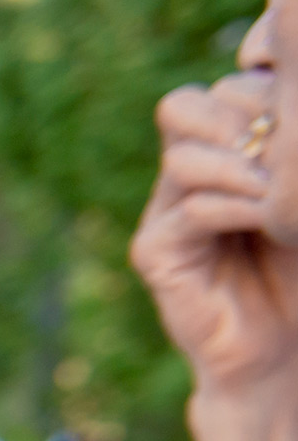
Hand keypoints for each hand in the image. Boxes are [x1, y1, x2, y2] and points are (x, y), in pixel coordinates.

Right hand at [136, 69, 297, 398]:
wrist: (283, 350)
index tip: (295, 125)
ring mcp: (164, 217)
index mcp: (219, 155)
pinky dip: (233, 209)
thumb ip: (285, 155)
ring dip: (239, 165)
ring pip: (182, 155)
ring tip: (277, 191)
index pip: (218, 91)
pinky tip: (267, 223)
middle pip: (184, 107)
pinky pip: (189, 211)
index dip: (255, 92)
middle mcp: (184, 180)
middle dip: (242, 119)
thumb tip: (286, 96)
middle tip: (282, 149)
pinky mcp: (157, 256)